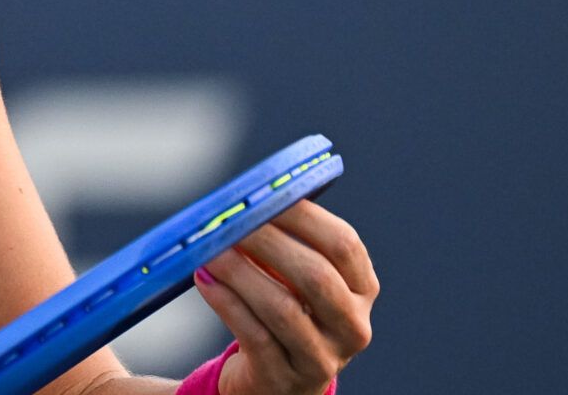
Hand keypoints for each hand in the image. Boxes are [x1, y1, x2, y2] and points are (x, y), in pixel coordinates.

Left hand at [191, 198, 377, 394]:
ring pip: (283, 309)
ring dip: (240, 273)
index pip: (344, 244)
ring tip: (209, 251)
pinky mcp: (284, 379)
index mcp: (362, 289)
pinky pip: (254, 336)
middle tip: (230, 221)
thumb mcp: (295, 277)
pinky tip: (205, 280)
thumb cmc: (284, 309)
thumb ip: (281, 240)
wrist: (275, 380)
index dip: (303, 215)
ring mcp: (323, 358)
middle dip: (268, 242)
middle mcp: (352, 326)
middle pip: (316, 276)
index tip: (265, 192)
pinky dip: (226, 302)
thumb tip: (245, 199)